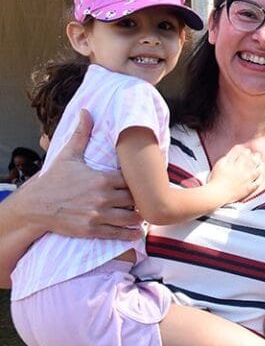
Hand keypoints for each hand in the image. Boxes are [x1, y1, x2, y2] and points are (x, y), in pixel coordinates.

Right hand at [21, 110, 142, 238]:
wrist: (35, 206)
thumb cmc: (54, 180)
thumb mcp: (68, 155)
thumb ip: (81, 134)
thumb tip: (86, 111)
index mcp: (101, 179)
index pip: (132, 180)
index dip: (140, 182)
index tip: (144, 182)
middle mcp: (102, 197)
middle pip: (134, 199)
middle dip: (140, 200)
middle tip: (147, 200)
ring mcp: (98, 215)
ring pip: (130, 217)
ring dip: (139, 217)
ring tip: (144, 215)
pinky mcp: (91, 230)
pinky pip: (117, 233)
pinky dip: (130, 233)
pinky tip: (137, 232)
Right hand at [209, 145, 262, 200]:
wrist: (217, 195)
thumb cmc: (216, 179)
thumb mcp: (220, 164)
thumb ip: (230, 155)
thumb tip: (238, 148)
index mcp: (237, 165)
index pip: (245, 155)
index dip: (247, 152)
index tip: (247, 151)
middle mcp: (244, 172)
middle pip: (253, 162)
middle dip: (256, 157)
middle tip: (257, 155)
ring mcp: (247, 181)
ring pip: (258, 171)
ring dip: (261, 165)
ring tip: (262, 163)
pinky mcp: (249, 189)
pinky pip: (258, 183)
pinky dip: (261, 177)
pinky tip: (261, 174)